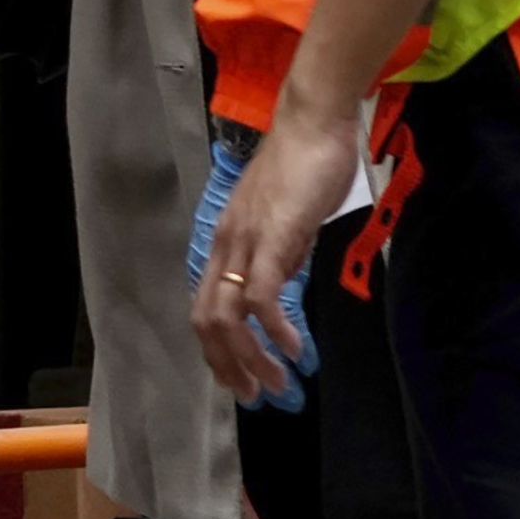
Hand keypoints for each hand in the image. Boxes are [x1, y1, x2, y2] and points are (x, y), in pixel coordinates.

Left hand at [187, 119, 336, 407]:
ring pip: (228, 317)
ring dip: (249, 358)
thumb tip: (285, 278)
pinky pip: (262, 296)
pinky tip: (296, 349)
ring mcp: (245, 243)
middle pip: (206, 322)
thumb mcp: (289, 216)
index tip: (242, 377)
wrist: (314, 122)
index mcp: (226, 242)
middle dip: (228, 366)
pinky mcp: (271, 238)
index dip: (218, 350)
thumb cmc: (308, 161)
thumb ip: (282, 249)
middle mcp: (225, 246)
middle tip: (256, 396)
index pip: (205, 308)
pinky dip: (275, 330)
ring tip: (277, 384)